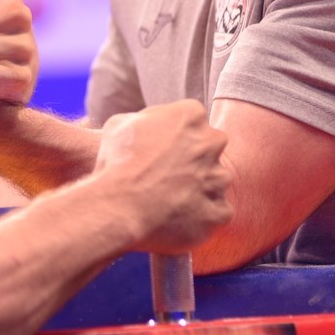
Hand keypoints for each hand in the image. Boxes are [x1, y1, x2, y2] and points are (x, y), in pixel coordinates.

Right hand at [94, 100, 231, 254]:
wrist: (118, 206)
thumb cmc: (115, 164)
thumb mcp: (119, 125)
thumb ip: (143, 120)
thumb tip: (146, 126)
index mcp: (189, 115)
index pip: (191, 119)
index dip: (174, 136)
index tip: (160, 150)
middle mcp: (211, 142)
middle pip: (209, 147)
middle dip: (193, 159)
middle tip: (167, 174)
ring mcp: (218, 177)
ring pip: (216, 180)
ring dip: (199, 188)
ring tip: (170, 200)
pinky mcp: (219, 210)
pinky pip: (219, 212)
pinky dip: (204, 216)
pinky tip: (180, 218)